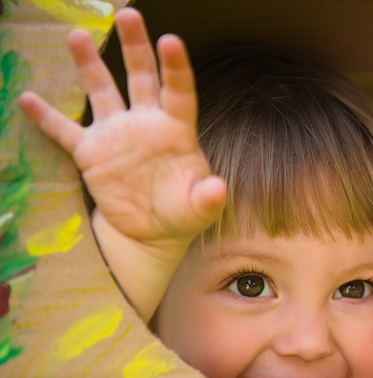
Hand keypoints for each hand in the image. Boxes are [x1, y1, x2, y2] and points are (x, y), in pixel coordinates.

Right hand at [18, 8, 225, 320]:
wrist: (151, 234)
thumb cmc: (182, 214)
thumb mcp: (200, 209)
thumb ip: (208, 197)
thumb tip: (217, 189)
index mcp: (176, 131)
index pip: (178, 92)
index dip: (175, 67)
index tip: (170, 40)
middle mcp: (146, 123)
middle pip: (141, 77)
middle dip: (135, 46)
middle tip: (128, 14)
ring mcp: (117, 134)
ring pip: (102, 91)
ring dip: (89, 65)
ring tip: (76, 35)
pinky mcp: (91, 153)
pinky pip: (64, 130)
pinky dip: (46, 117)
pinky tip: (28, 98)